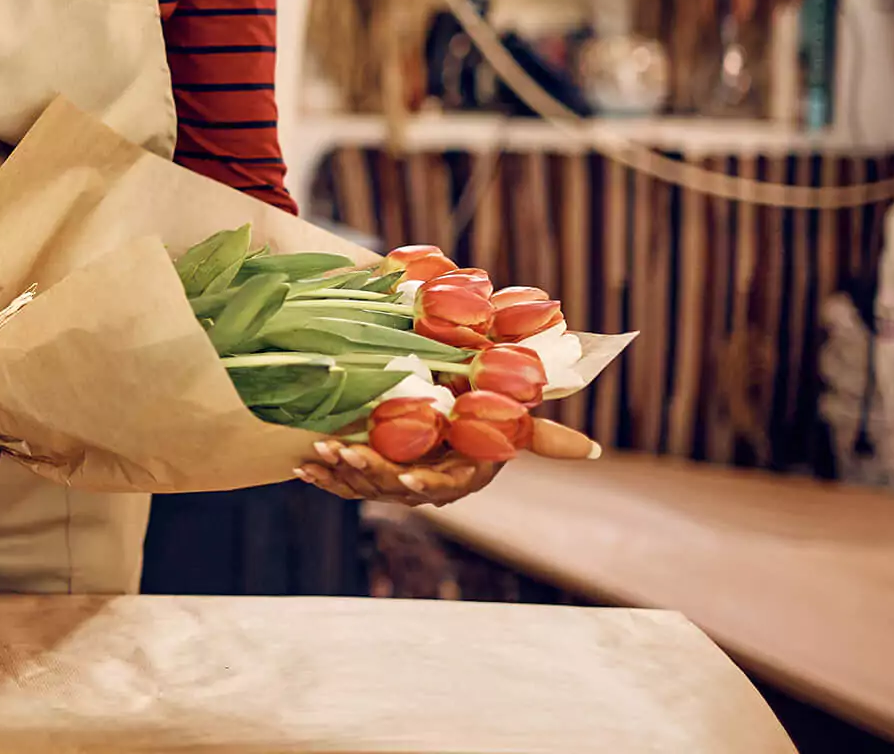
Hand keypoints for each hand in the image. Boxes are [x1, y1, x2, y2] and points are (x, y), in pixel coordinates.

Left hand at [295, 416, 596, 506]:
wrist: (454, 407)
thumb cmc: (485, 411)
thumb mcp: (509, 420)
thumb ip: (540, 436)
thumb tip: (593, 452)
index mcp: (462, 474)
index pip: (445, 486)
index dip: (425, 484)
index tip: (406, 479)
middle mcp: (429, 483)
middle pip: (395, 486)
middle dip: (367, 472)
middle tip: (341, 452)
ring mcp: (397, 479)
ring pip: (366, 486)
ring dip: (339, 473)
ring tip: (316, 454)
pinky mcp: (370, 472)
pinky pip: (346, 482)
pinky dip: (324, 475)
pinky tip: (300, 466)